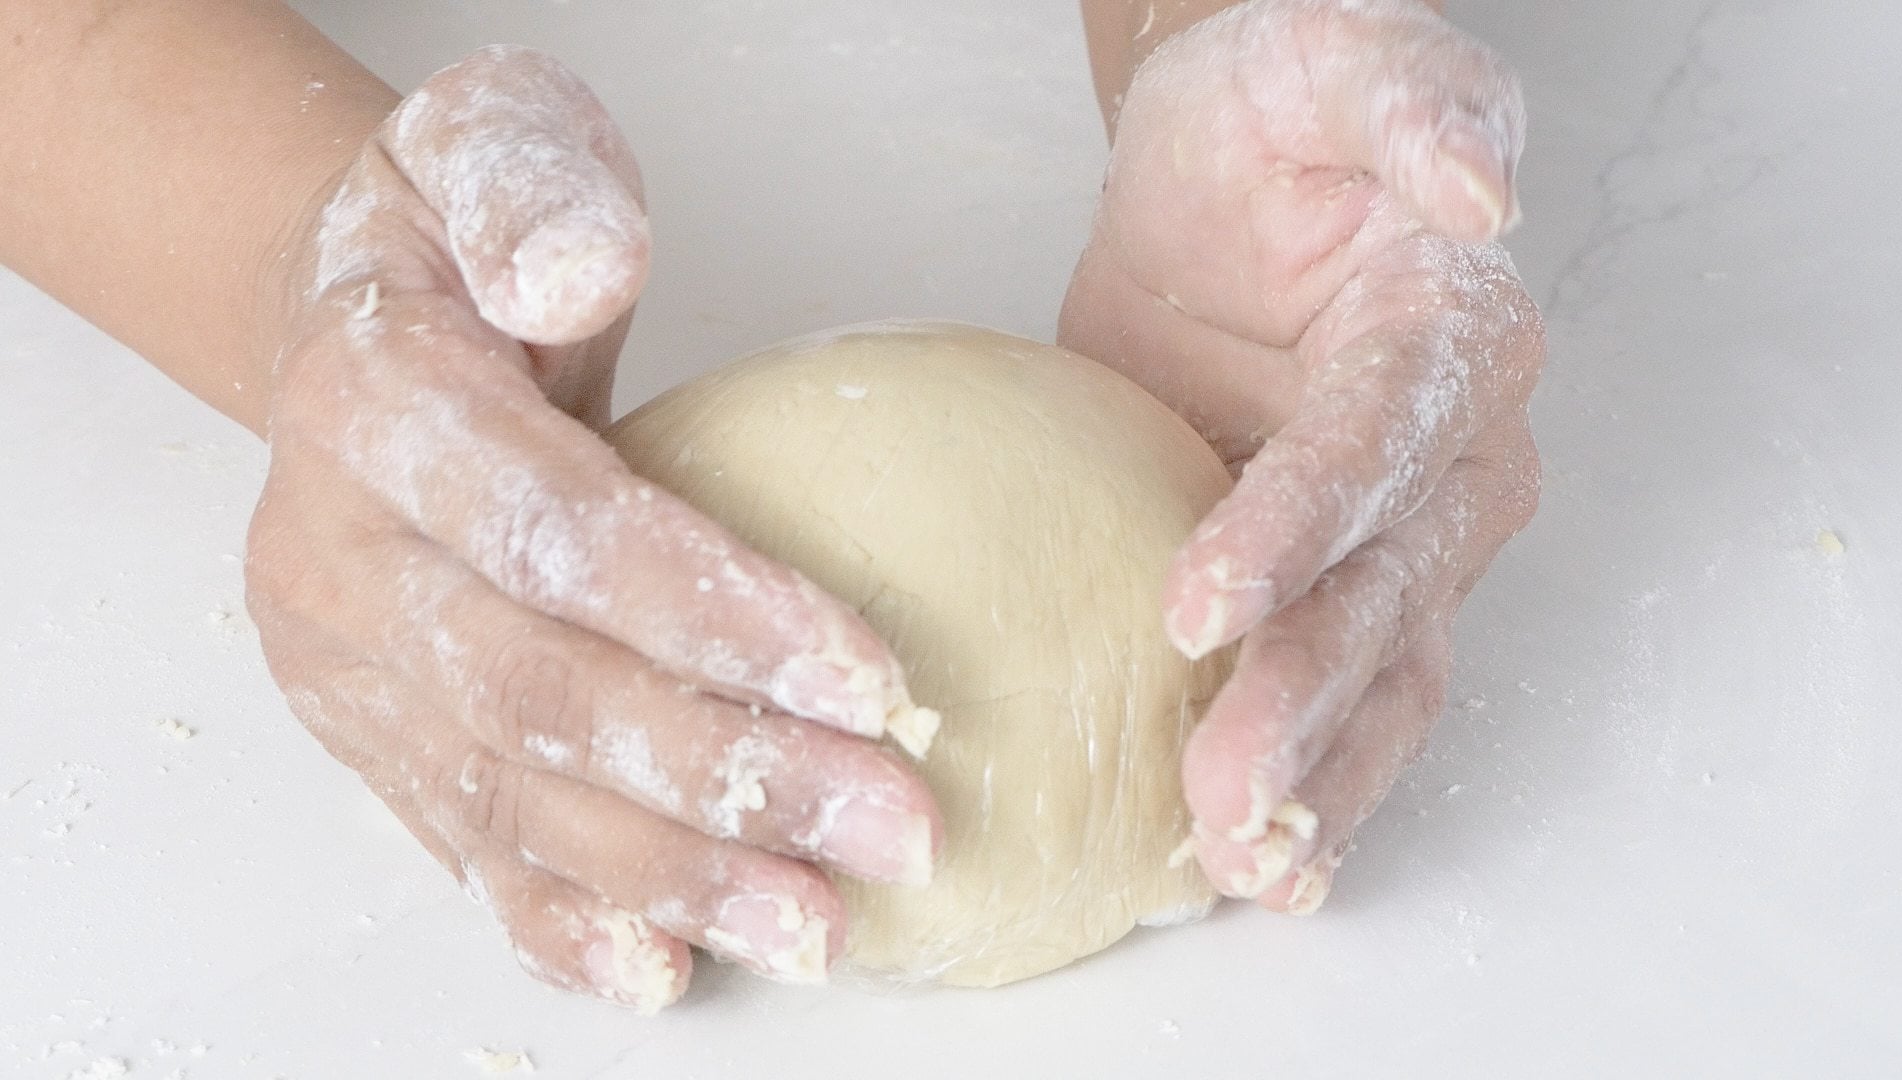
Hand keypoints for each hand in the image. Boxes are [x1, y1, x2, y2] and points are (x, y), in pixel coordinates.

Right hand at [245, 47, 939, 1011]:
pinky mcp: (370, 734)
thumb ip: (532, 190)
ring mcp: (348, 666)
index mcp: (377, 406)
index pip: (562, 532)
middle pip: (544, 693)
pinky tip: (666, 969)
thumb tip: (578, 276)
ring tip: (819, 926)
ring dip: (676, 875)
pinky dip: (566, 921)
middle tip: (894, 825)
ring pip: (513, 798)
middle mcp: (340, 555)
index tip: (872, 675)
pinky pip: (465, 845)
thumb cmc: (459, 240)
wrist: (352, 329)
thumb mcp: (491, 148)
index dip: (716, 612)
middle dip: (728, 775)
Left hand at [1060, 0, 1543, 911]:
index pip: (1378, 442)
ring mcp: (1400, 533)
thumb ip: (1409, 99)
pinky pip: (1347, 691)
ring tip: (1246, 862)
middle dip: (1306, 691)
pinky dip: (1314, 779)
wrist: (1220, 180)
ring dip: (1318, 770)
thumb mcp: (1328, 62)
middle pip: (1387, 589)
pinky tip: (1263, 862)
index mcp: (1448, 333)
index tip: (1203, 600)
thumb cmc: (1269, 120)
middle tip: (1224, 788)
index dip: (1297, 525)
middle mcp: (1452, 453)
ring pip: (1383, 670)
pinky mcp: (1332, 581)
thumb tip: (1481, 189)